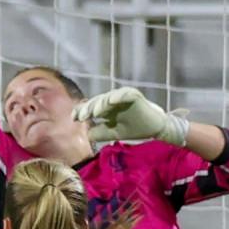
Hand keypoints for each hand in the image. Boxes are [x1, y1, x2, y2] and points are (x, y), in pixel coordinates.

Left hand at [75, 86, 189, 147]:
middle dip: (88, 108)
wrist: (154, 129)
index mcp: (106, 108)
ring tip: (94, 112)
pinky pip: (124, 94)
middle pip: (97, 102)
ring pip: (108, 97)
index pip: (91, 107)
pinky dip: (117, 96)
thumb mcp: (113, 133)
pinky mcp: (134, 95)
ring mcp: (122, 96)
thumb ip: (100, 133)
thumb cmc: (134, 129)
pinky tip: (110, 102)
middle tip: (80, 116)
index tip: (74, 119)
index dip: (82, 111)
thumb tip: (86, 134)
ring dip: (100, 104)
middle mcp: (112, 101)